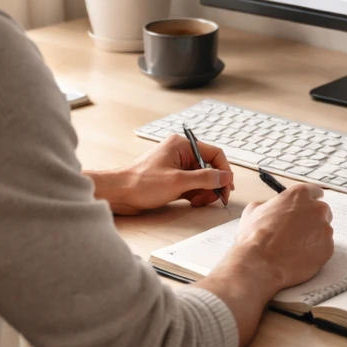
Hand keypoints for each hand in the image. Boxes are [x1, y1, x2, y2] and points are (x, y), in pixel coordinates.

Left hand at [85, 134, 234, 214]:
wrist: (119, 194)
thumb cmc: (141, 183)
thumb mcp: (178, 181)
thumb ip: (205, 178)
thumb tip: (225, 177)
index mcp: (182, 145)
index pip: (214, 154)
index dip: (224, 170)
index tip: (227, 187)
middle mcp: (181, 153)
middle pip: (209, 167)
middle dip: (213, 184)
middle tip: (216, 199)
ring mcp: (177, 166)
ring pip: (202, 178)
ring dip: (204, 191)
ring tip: (198, 201)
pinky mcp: (173, 179)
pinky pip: (192, 185)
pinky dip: (196, 194)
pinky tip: (192, 201)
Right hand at [233, 183, 333, 290]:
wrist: (261, 264)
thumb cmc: (255, 237)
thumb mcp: (254, 210)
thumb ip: (269, 204)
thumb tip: (272, 207)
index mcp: (299, 195)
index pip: (314, 191)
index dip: (308, 200)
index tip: (306, 207)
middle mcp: (316, 208)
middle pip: (321, 210)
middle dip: (312, 218)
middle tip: (297, 230)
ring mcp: (325, 229)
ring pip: (323, 229)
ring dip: (314, 235)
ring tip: (295, 246)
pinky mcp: (328, 248)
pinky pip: (324, 247)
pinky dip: (315, 251)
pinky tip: (299, 256)